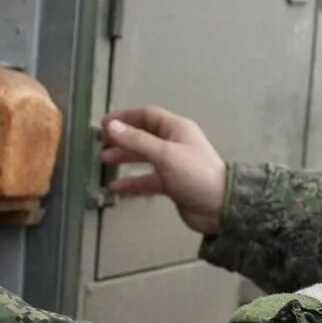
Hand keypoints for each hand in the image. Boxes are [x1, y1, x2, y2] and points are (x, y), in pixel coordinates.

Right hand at [99, 106, 227, 235]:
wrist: (219, 207)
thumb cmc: (197, 175)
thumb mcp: (165, 154)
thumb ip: (136, 140)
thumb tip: (112, 126)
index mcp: (177, 129)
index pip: (147, 115)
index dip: (125, 117)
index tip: (105, 123)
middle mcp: (175, 144)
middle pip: (143, 136)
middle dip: (122, 138)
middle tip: (102, 141)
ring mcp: (173, 164)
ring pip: (144, 157)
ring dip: (125, 158)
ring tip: (105, 160)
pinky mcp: (172, 184)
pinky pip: (147, 179)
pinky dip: (132, 182)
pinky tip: (117, 187)